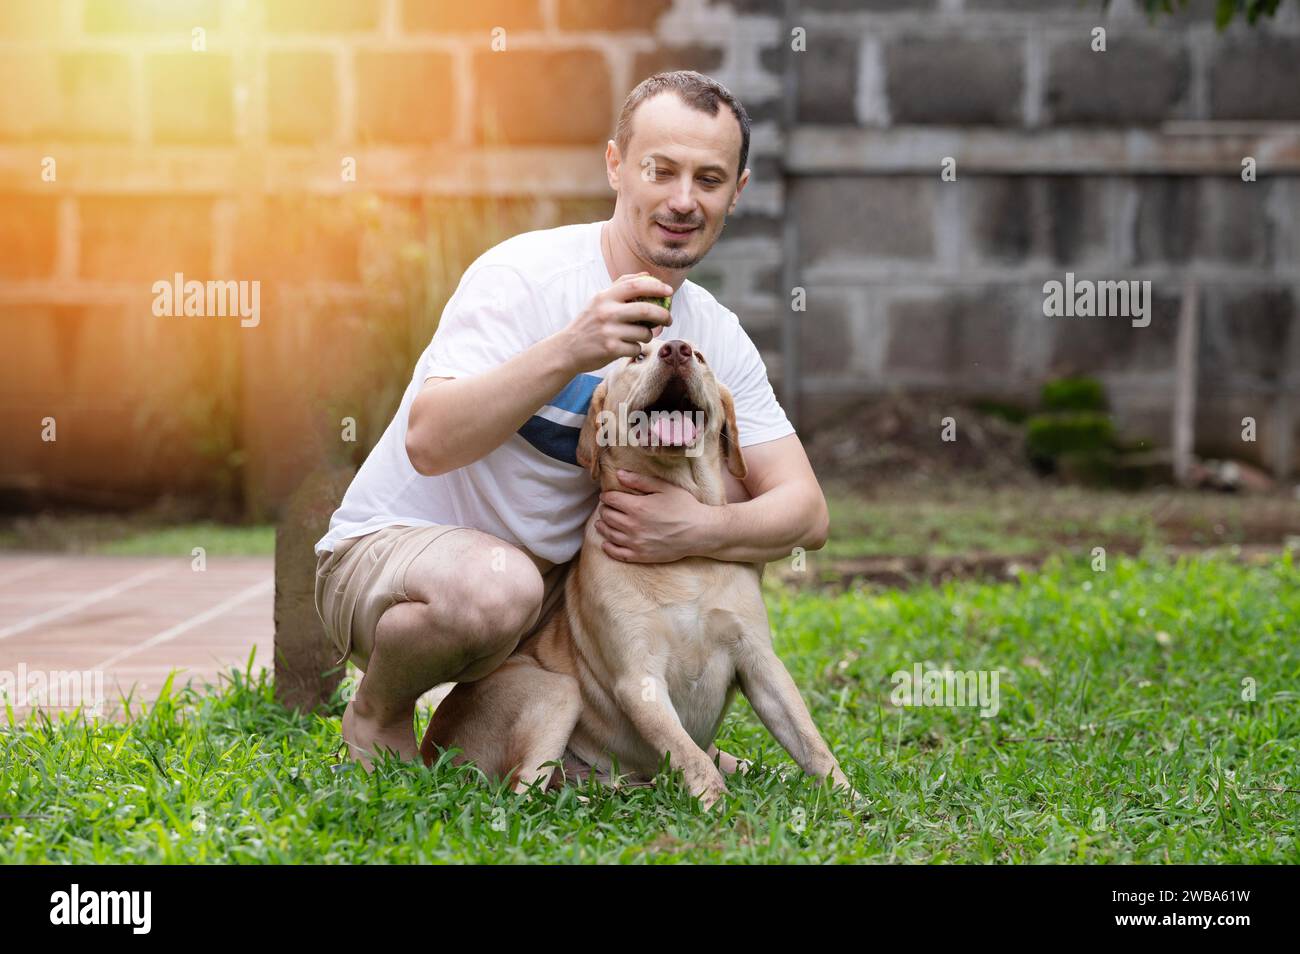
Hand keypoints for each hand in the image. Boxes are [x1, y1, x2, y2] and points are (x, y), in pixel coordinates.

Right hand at [559, 273, 673, 373]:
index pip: (636, 285)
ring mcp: (609, 331)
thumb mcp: (598, 300)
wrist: (567, 349)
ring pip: (644, 332)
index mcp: (605, 297)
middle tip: (668, 319)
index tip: (669, 291)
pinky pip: (636, 348)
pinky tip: (627, 347)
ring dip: (648, 335)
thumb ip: (621, 286)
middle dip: (663, 314)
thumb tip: (646, 275)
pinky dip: (636, 348)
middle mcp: (607, 312)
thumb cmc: (588, 323)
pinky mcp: (611, 349)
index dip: (656, 286)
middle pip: (646, 309)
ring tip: (640, 336)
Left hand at [594, 469, 716, 562]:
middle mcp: (632, 526)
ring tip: (603, 522)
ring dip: (603, 526)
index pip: (610, 499)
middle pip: (607, 516)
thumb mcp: (664, 488)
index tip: (608, 495)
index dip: (607, 495)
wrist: (699, 532)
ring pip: (608, 534)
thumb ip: (639, 480)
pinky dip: (608, 548)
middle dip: (605, 509)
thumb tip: (618, 474)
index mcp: (637, 507)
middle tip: (608, 507)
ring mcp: (635, 543)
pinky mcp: (640, 556)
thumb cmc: (684, 507)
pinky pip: (616, 553)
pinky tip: (606, 543)